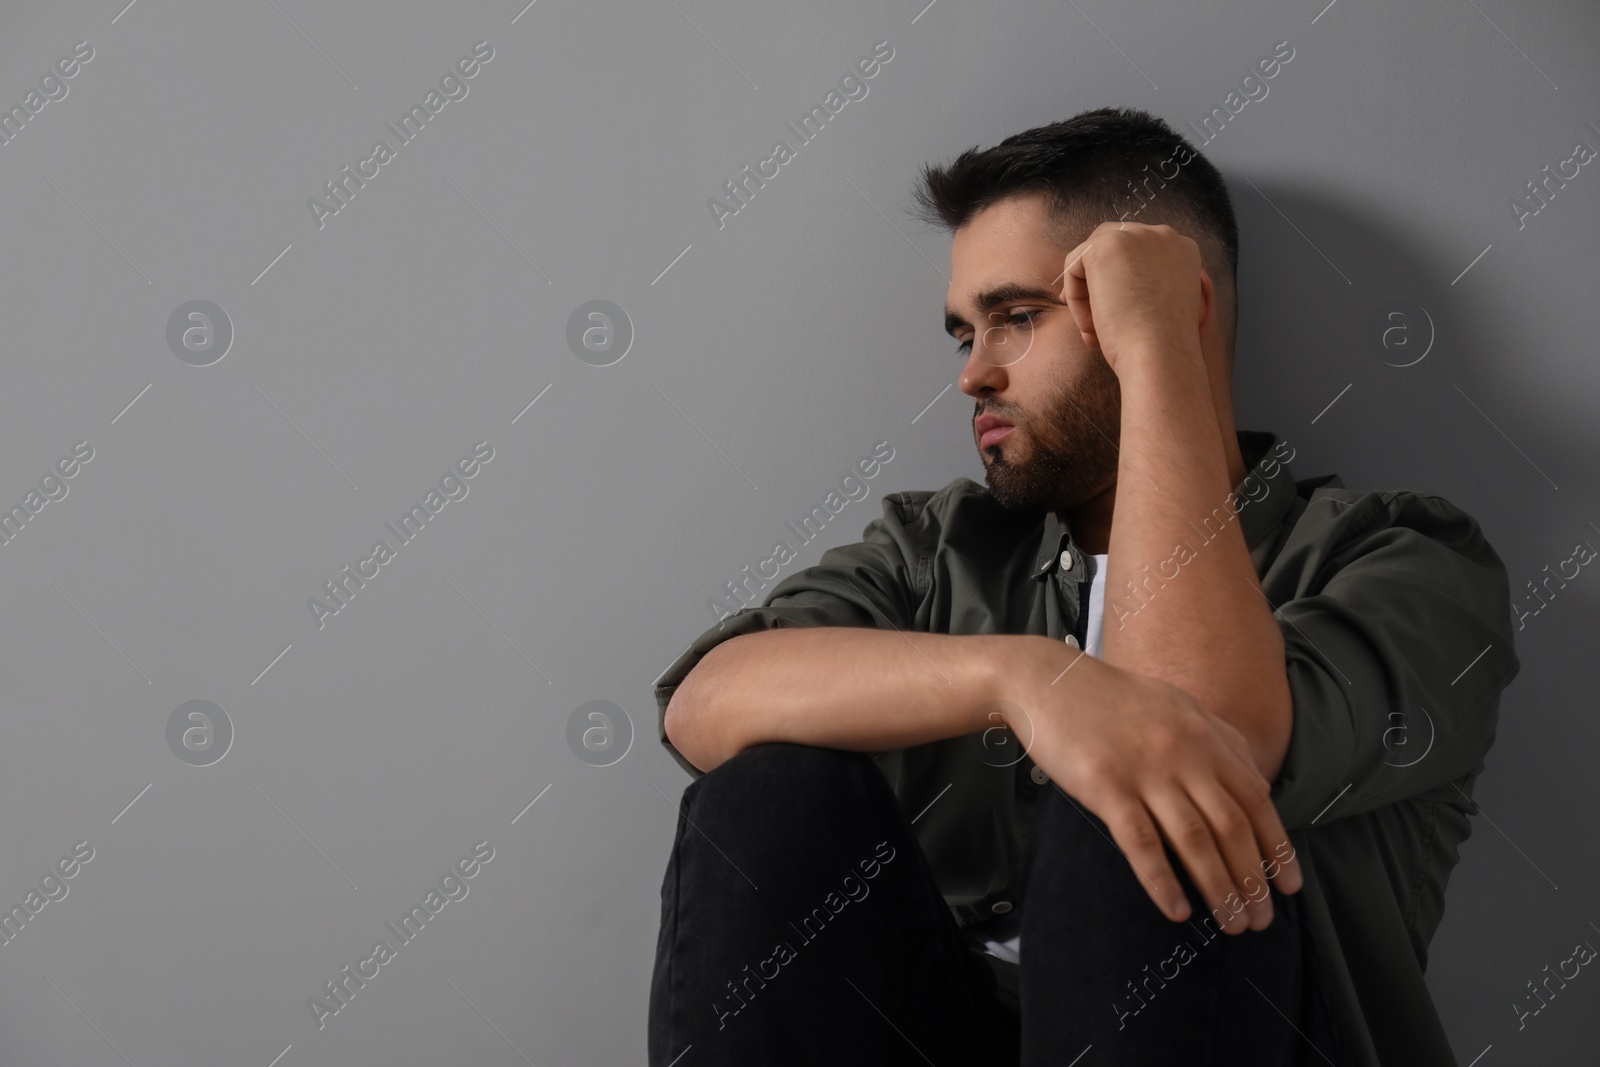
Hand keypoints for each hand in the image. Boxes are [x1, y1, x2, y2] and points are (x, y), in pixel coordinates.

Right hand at [1002, 639, 1301, 932]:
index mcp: (1203, 736)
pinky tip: (1177, 911)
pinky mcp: (1105, 787)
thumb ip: (1220, 740)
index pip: (1254, 798)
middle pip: (1231, 826)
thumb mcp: (1176, 705)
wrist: (1048, 681)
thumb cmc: (1111, 698)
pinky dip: (1162, 880)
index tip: (1289, 884)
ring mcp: (1144, 771)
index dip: (1277, 845)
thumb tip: (1258, 782)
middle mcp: (1182, 754)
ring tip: (1231, 924)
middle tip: (1261, 920)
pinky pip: (1140, 842)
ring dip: (1218, 888)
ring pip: (1194, 840)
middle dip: (1253, 879)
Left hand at [1057, 221, 1210, 374]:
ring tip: (1094, 331)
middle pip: (1111, 244)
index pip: (1137, 252)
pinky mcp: (1106, 245)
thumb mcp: (1161, 305)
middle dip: (1097, 281)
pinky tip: (1091, 327)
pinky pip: (1074, 267)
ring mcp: (1136, 235)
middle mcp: (1163, 235)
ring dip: (1086, 295)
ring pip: (1091, 258)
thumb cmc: (1161, 345)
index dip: (1118, 282)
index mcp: (1182, 249)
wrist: (1161, 355)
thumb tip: (1106, 285)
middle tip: (1092, 321)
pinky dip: (1075, 299)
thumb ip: (1143, 284)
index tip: (1113, 315)